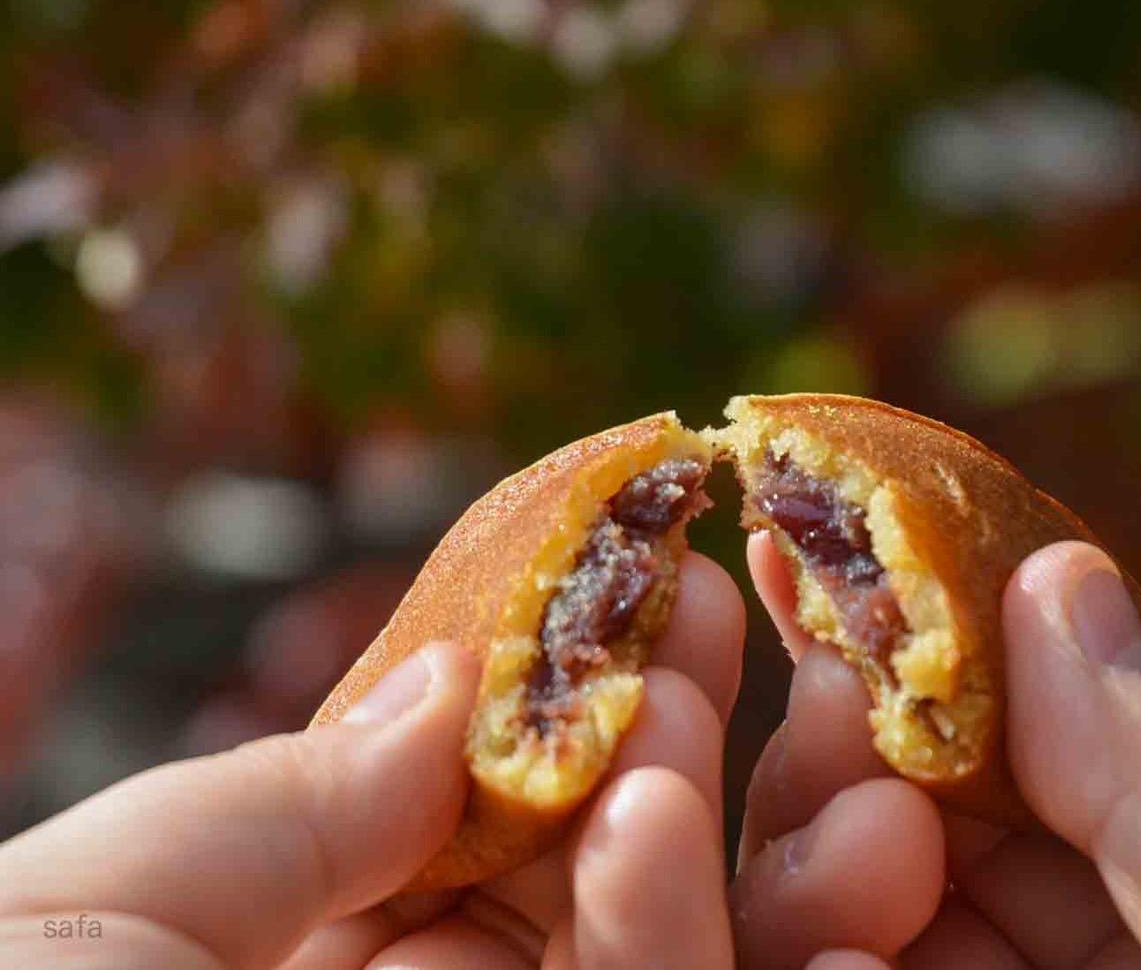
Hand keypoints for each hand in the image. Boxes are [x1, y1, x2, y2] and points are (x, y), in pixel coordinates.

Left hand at [0, 552, 747, 969]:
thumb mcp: (88, 917)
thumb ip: (287, 801)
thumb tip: (452, 676)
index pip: (445, 824)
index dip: (525, 696)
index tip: (601, 576)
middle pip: (563, 881)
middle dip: (638, 734)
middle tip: (684, 607)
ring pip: (631, 965)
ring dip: (680, 823)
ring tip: (679, 690)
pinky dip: (668, 933)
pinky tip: (656, 814)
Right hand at [733, 533, 1140, 969]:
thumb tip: (1052, 574)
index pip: (1010, 766)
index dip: (911, 658)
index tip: (810, 551)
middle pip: (893, 844)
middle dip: (839, 763)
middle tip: (838, 708)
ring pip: (828, 939)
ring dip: (802, 872)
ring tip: (851, 855)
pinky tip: (819, 965)